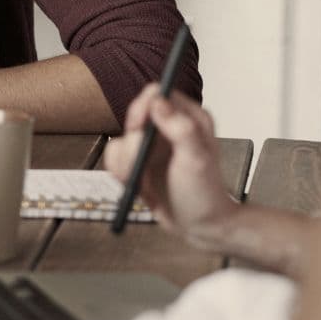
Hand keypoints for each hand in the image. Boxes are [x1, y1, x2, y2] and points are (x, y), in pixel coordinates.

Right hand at [102, 85, 235, 234]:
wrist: (200, 226)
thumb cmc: (204, 195)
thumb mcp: (196, 160)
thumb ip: (180, 128)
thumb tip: (158, 100)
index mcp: (189, 118)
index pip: (157, 94)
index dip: (143, 107)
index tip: (139, 128)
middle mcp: (169, 127)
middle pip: (134, 115)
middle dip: (132, 142)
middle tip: (139, 162)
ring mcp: (153, 145)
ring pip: (122, 138)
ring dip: (125, 162)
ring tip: (141, 181)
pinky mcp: (140, 161)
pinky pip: (116, 156)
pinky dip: (119, 171)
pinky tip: (136, 185)